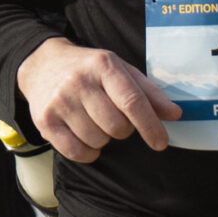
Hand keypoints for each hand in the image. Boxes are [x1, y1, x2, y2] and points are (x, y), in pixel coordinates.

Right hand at [17, 36, 180, 162]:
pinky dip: (87, 152)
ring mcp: (60, 101)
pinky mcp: (45, 120)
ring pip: (98, 141)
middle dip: (123, 130)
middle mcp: (80, 81)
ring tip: (95, 121)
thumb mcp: (120, 70)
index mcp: (104, 66)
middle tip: (114, 118)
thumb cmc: (89, 69)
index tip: (160, 143)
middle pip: (117, 126)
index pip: (132, 101)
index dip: (150, 126)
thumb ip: (149, 92)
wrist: (42, 64)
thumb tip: (175, 114)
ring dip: (103, 139)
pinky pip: (76, 152)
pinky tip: (85, 136)